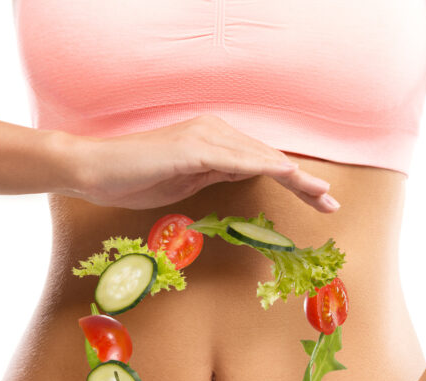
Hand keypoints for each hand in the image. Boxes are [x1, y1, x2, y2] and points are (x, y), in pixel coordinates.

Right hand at [64, 114, 339, 211]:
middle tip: (332, 203)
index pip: (260, 163)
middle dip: (303, 183)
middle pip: (268, 159)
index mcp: (212, 141)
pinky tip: (289, 179)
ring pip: (261, 158)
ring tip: (322, 196)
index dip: (292, 182)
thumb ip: (213, 176)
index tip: (317, 202)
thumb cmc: (132, 180)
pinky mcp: (194, 148)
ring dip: (295, 178)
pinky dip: (267, 169)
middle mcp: (213, 132)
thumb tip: (240, 176)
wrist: (93, 170)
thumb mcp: (183, 183)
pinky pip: (239, 160)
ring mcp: (204, 137)